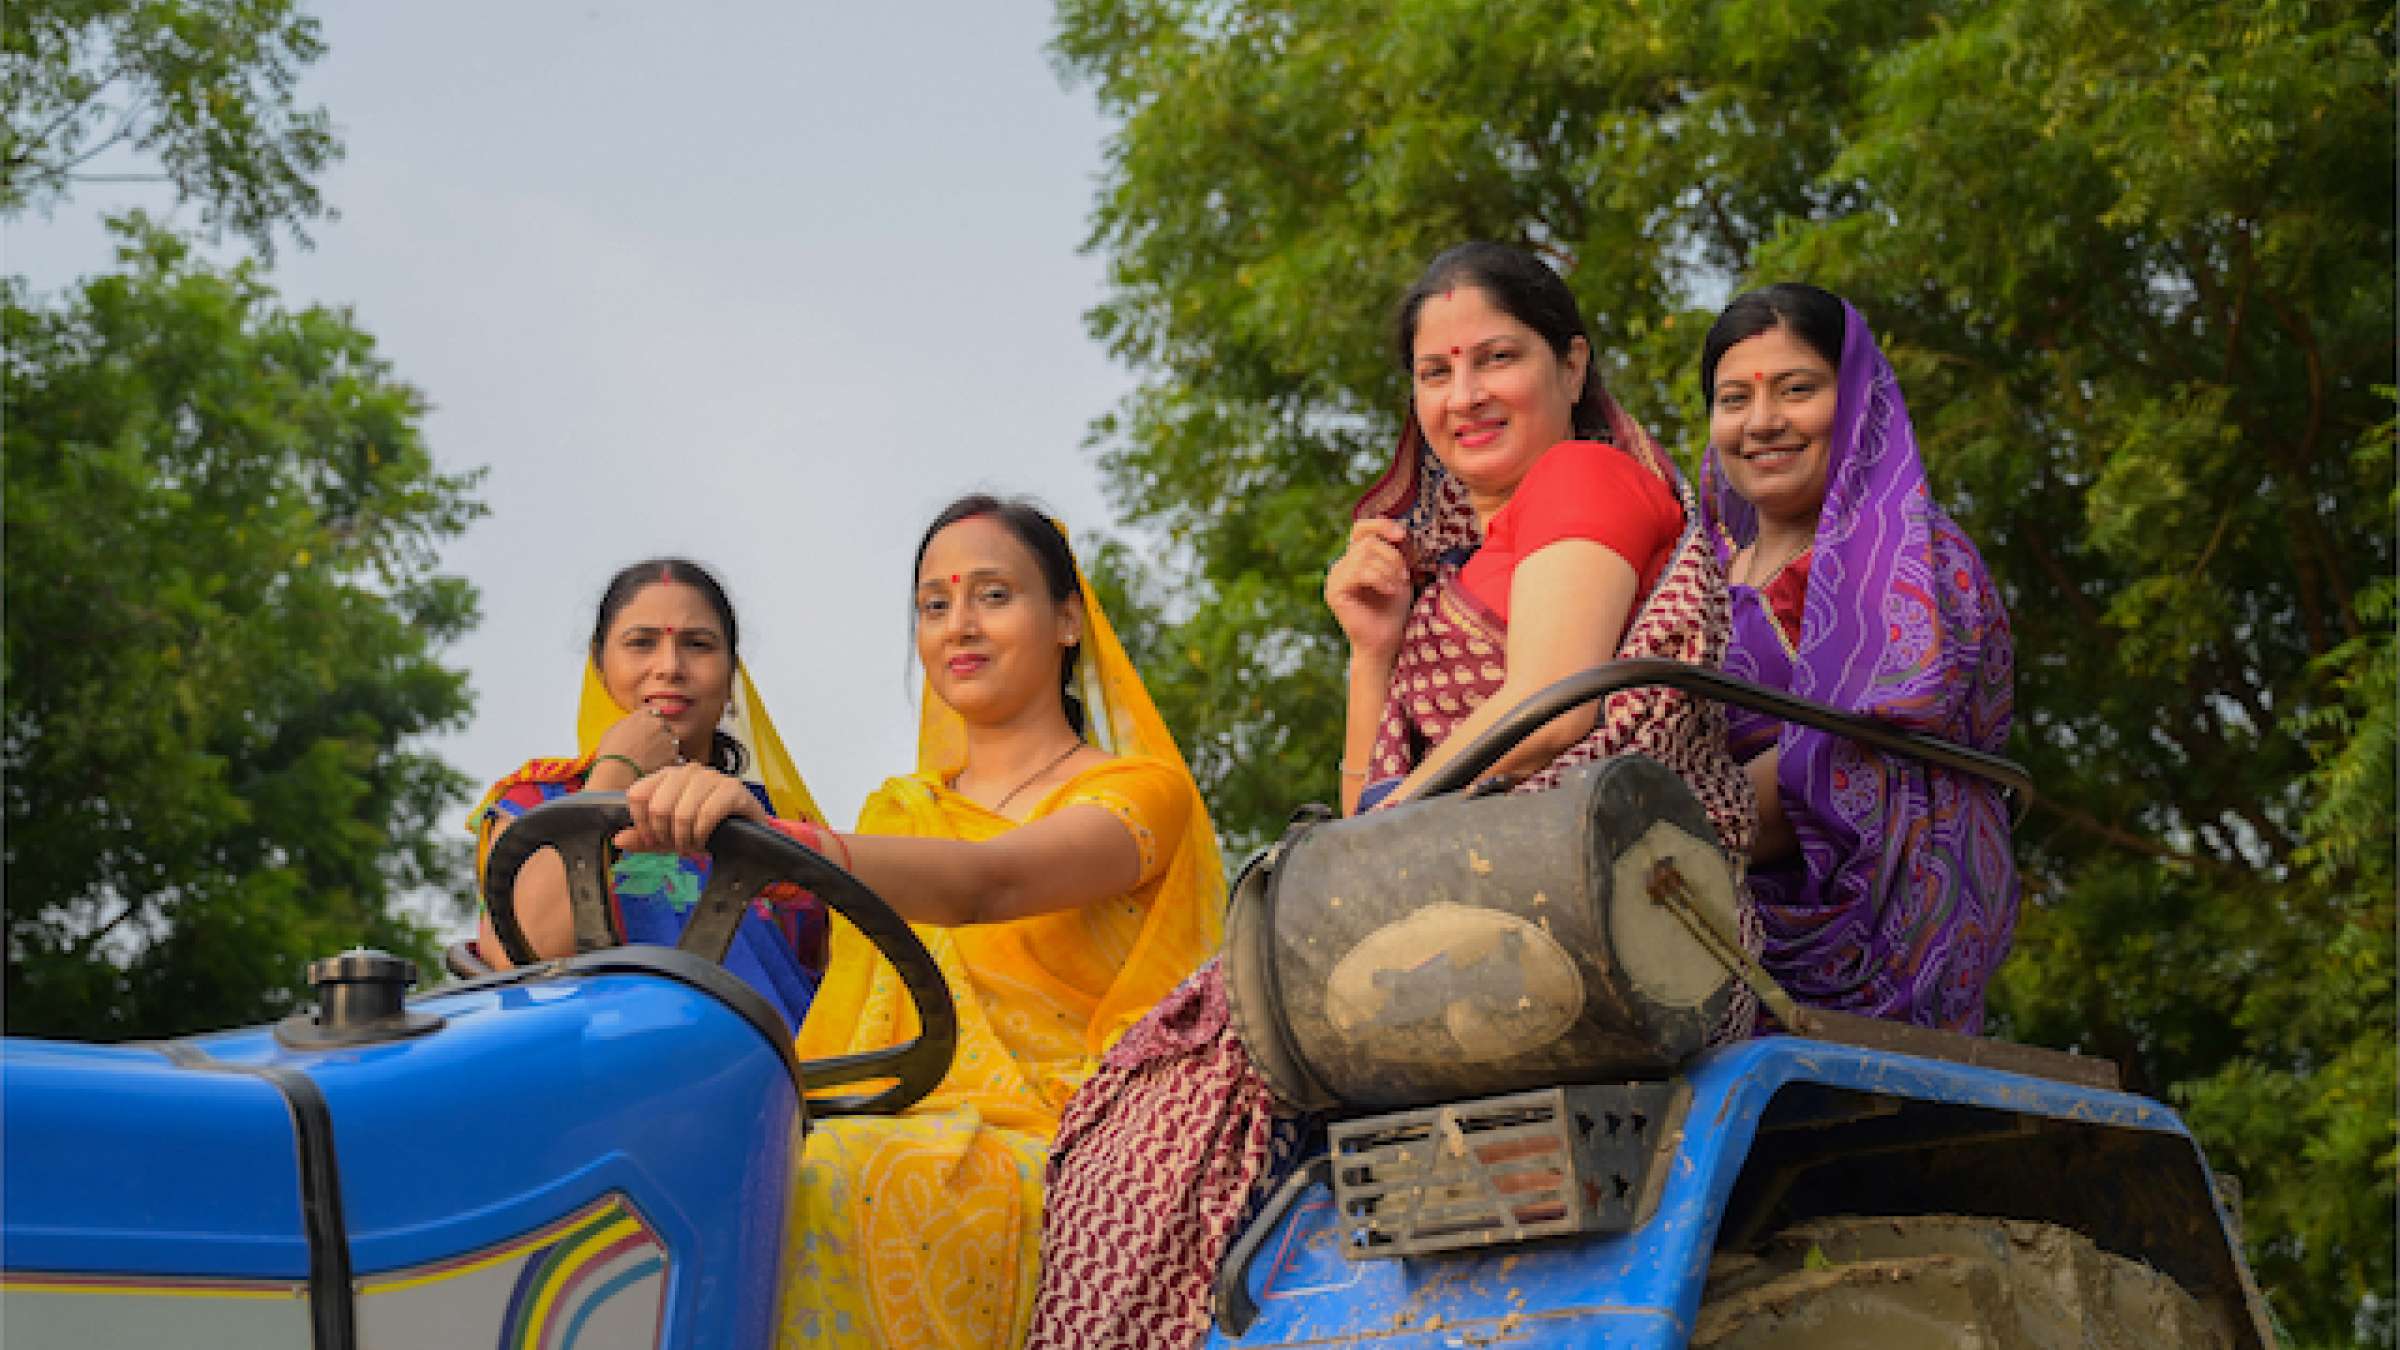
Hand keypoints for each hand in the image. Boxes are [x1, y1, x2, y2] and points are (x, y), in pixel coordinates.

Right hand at [593, 706, 685, 774]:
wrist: (618, 769)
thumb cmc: (611, 750)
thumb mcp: (613, 729)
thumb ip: (626, 722)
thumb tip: (632, 722)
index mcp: (642, 714)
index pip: (653, 713)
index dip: (651, 723)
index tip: (649, 730)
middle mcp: (657, 722)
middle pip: (665, 725)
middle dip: (660, 733)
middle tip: (652, 745)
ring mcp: (667, 737)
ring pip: (672, 739)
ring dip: (666, 745)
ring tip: (655, 756)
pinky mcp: (673, 753)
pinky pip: (674, 754)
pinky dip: (669, 759)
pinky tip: (658, 765)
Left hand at [617, 764, 765, 854]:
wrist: (747, 832)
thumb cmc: (706, 829)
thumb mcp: (669, 836)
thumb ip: (643, 838)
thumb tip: (618, 838)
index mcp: (667, 776)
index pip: (637, 793)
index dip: (640, 823)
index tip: (652, 840)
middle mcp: (688, 770)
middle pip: (657, 806)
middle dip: (664, 835)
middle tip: (676, 846)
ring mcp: (711, 777)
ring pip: (681, 813)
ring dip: (684, 839)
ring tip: (691, 846)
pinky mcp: (732, 789)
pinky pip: (706, 815)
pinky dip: (701, 835)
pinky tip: (705, 841)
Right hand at [1324, 518, 1412, 659]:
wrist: (1385, 642)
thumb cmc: (1393, 610)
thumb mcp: (1398, 574)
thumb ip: (1393, 551)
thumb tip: (1398, 529)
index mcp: (1353, 560)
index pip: (1360, 529)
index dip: (1380, 525)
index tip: (1401, 535)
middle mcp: (1340, 567)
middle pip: (1368, 542)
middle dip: (1392, 556)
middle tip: (1404, 577)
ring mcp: (1334, 579)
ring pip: (1364, 555)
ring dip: (1389, 569)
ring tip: (1397, 587)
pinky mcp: (1334, 591)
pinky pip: (1360, 572)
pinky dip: (1381, 579)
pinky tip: (1389, 591)